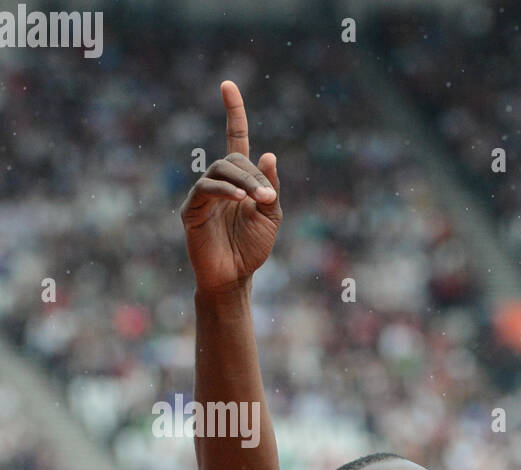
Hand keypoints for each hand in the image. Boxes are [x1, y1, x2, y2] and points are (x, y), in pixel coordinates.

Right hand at [181, 81, 281, 293]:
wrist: (235, 277)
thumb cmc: (252, 248)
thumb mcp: (271, 217)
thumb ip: (270, 188)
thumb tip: (268, 154)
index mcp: (239, 180)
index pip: (234, 138)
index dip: (233, 112)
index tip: (227, 84)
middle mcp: (219, 181)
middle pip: (233, 159)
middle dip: (254, 176)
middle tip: (268, 200)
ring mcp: (203, 194)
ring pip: (221, 171)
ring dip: (244, 183)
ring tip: (258, 201)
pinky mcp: (192, 210)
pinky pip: (206, 190)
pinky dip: (225, 191)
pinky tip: (240, 200)